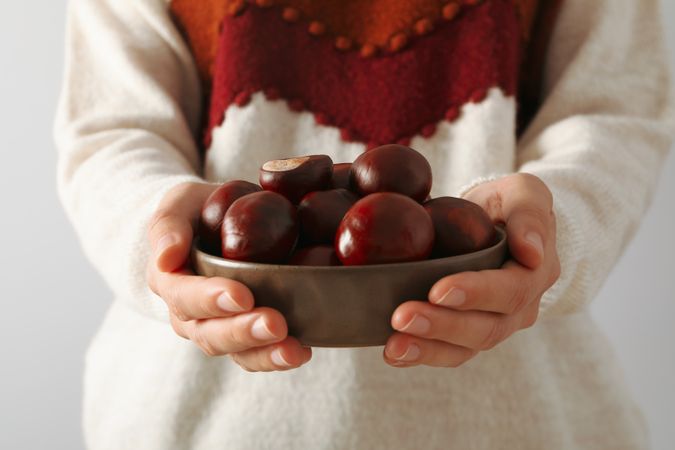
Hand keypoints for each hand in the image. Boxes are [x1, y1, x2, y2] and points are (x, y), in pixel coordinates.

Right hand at [146, 182, 311, 370]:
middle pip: (210, 334)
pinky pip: (259, 355)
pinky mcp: (247, 335)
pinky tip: (303, 351)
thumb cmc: (197, 212)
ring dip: (265, 353)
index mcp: (170, 281)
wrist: (219, 224)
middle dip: (243, 331)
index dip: (210, 299)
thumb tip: (166, 257)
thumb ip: (168, 226)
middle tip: (275, 324)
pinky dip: (279, 357)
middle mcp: (190, 314)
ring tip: (293, 351)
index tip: (242, 295)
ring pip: (237, 352)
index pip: (183, 297)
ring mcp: (219, 329)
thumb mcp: (180, 204)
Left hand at [383, 173, 559, 366]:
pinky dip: (420, 355)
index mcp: (535, 274)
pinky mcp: (467, 335)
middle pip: (486, 327)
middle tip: (402, 317)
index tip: (438, 290)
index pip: (511, 291)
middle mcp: (519, 308)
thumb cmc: (507, 205)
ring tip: (393, 346)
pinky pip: (447, 352)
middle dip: (442, 325)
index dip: (476, 293)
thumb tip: (532, 251)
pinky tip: (392, 354)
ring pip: (465, 348)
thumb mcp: (524, 192)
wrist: (496, 224)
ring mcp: (493, 325)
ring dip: (427, 348)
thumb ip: (529, 213)